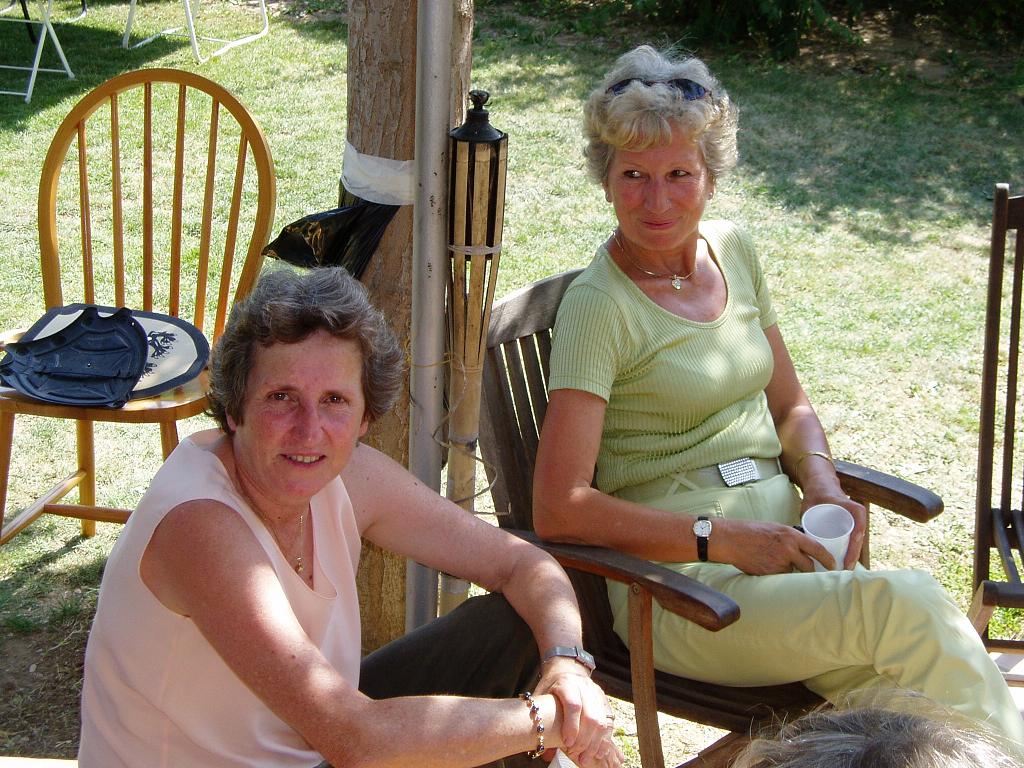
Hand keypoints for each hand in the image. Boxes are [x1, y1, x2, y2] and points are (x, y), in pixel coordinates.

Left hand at [534, 657, 615, 765]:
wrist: (566, 670)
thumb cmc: (551, 687)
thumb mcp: (542, 698)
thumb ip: (542, 721)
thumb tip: (545, 752)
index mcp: (567, 683)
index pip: (573, 705)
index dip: (571, 726)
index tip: (567, 744)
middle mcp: (585, 687)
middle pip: (590, 716)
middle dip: (584, 740)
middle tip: (576, 755)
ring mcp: (597, 694)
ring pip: (602, 721)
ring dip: (595, 743)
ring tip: (585, 758)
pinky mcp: (605, 701)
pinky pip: (609, 722)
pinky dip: (604, 739)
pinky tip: (598, 752)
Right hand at [714, 518, 834, 574]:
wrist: (730, 539)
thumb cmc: (750, 531)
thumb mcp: (775, 528)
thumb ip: (790, 538)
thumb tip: (802, 550)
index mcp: (790, 535)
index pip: (817, 549)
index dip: (828, 559)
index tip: (833, 565)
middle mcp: (787, 549)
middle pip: (808, 566)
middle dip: (810, 570)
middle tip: (809, 572)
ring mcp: (778, 563)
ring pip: (791, 572)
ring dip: (787, 570)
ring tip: (771, 560)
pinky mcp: (769, 573)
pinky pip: (778, 577)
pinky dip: (774, 573)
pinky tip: (763, 564)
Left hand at [801, 492, 866, 568]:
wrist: (821, 484)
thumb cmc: (816, 494)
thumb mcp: (810, 503)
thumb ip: (805, 517)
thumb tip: (799, 539)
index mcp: (853, 508)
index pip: (858, 529)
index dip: (854, 546)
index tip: (847, 560)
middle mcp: (857, 515)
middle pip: (859, 538)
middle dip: (854, 555)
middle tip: (845, 570)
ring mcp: (855, 521)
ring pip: (857, 541)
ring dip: (853, 555)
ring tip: (844, 570)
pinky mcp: (850, 525)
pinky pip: (853, 539)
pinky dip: (851, 550)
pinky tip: (844, 563)